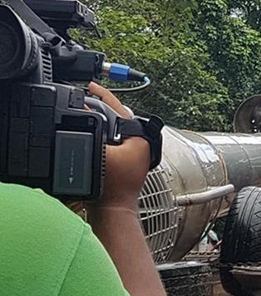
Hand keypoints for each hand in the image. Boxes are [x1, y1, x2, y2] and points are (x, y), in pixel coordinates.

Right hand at [85, 83, 148, 211]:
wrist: (112, 210)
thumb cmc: (111, 188)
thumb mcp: (99, 152)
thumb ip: (93, 130)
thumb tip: (85, 110)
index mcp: (140, 139)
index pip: (120, 108)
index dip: (103, 94)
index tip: (91, 85)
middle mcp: (141, 144)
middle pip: (118, 116)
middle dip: (101, 105)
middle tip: (85, 95)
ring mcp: (134, 154)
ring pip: (115, 128)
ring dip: (100, 119)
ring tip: (85, 108)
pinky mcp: (125, 162)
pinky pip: (112, 140)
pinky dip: (101, 133)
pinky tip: (88, 130)